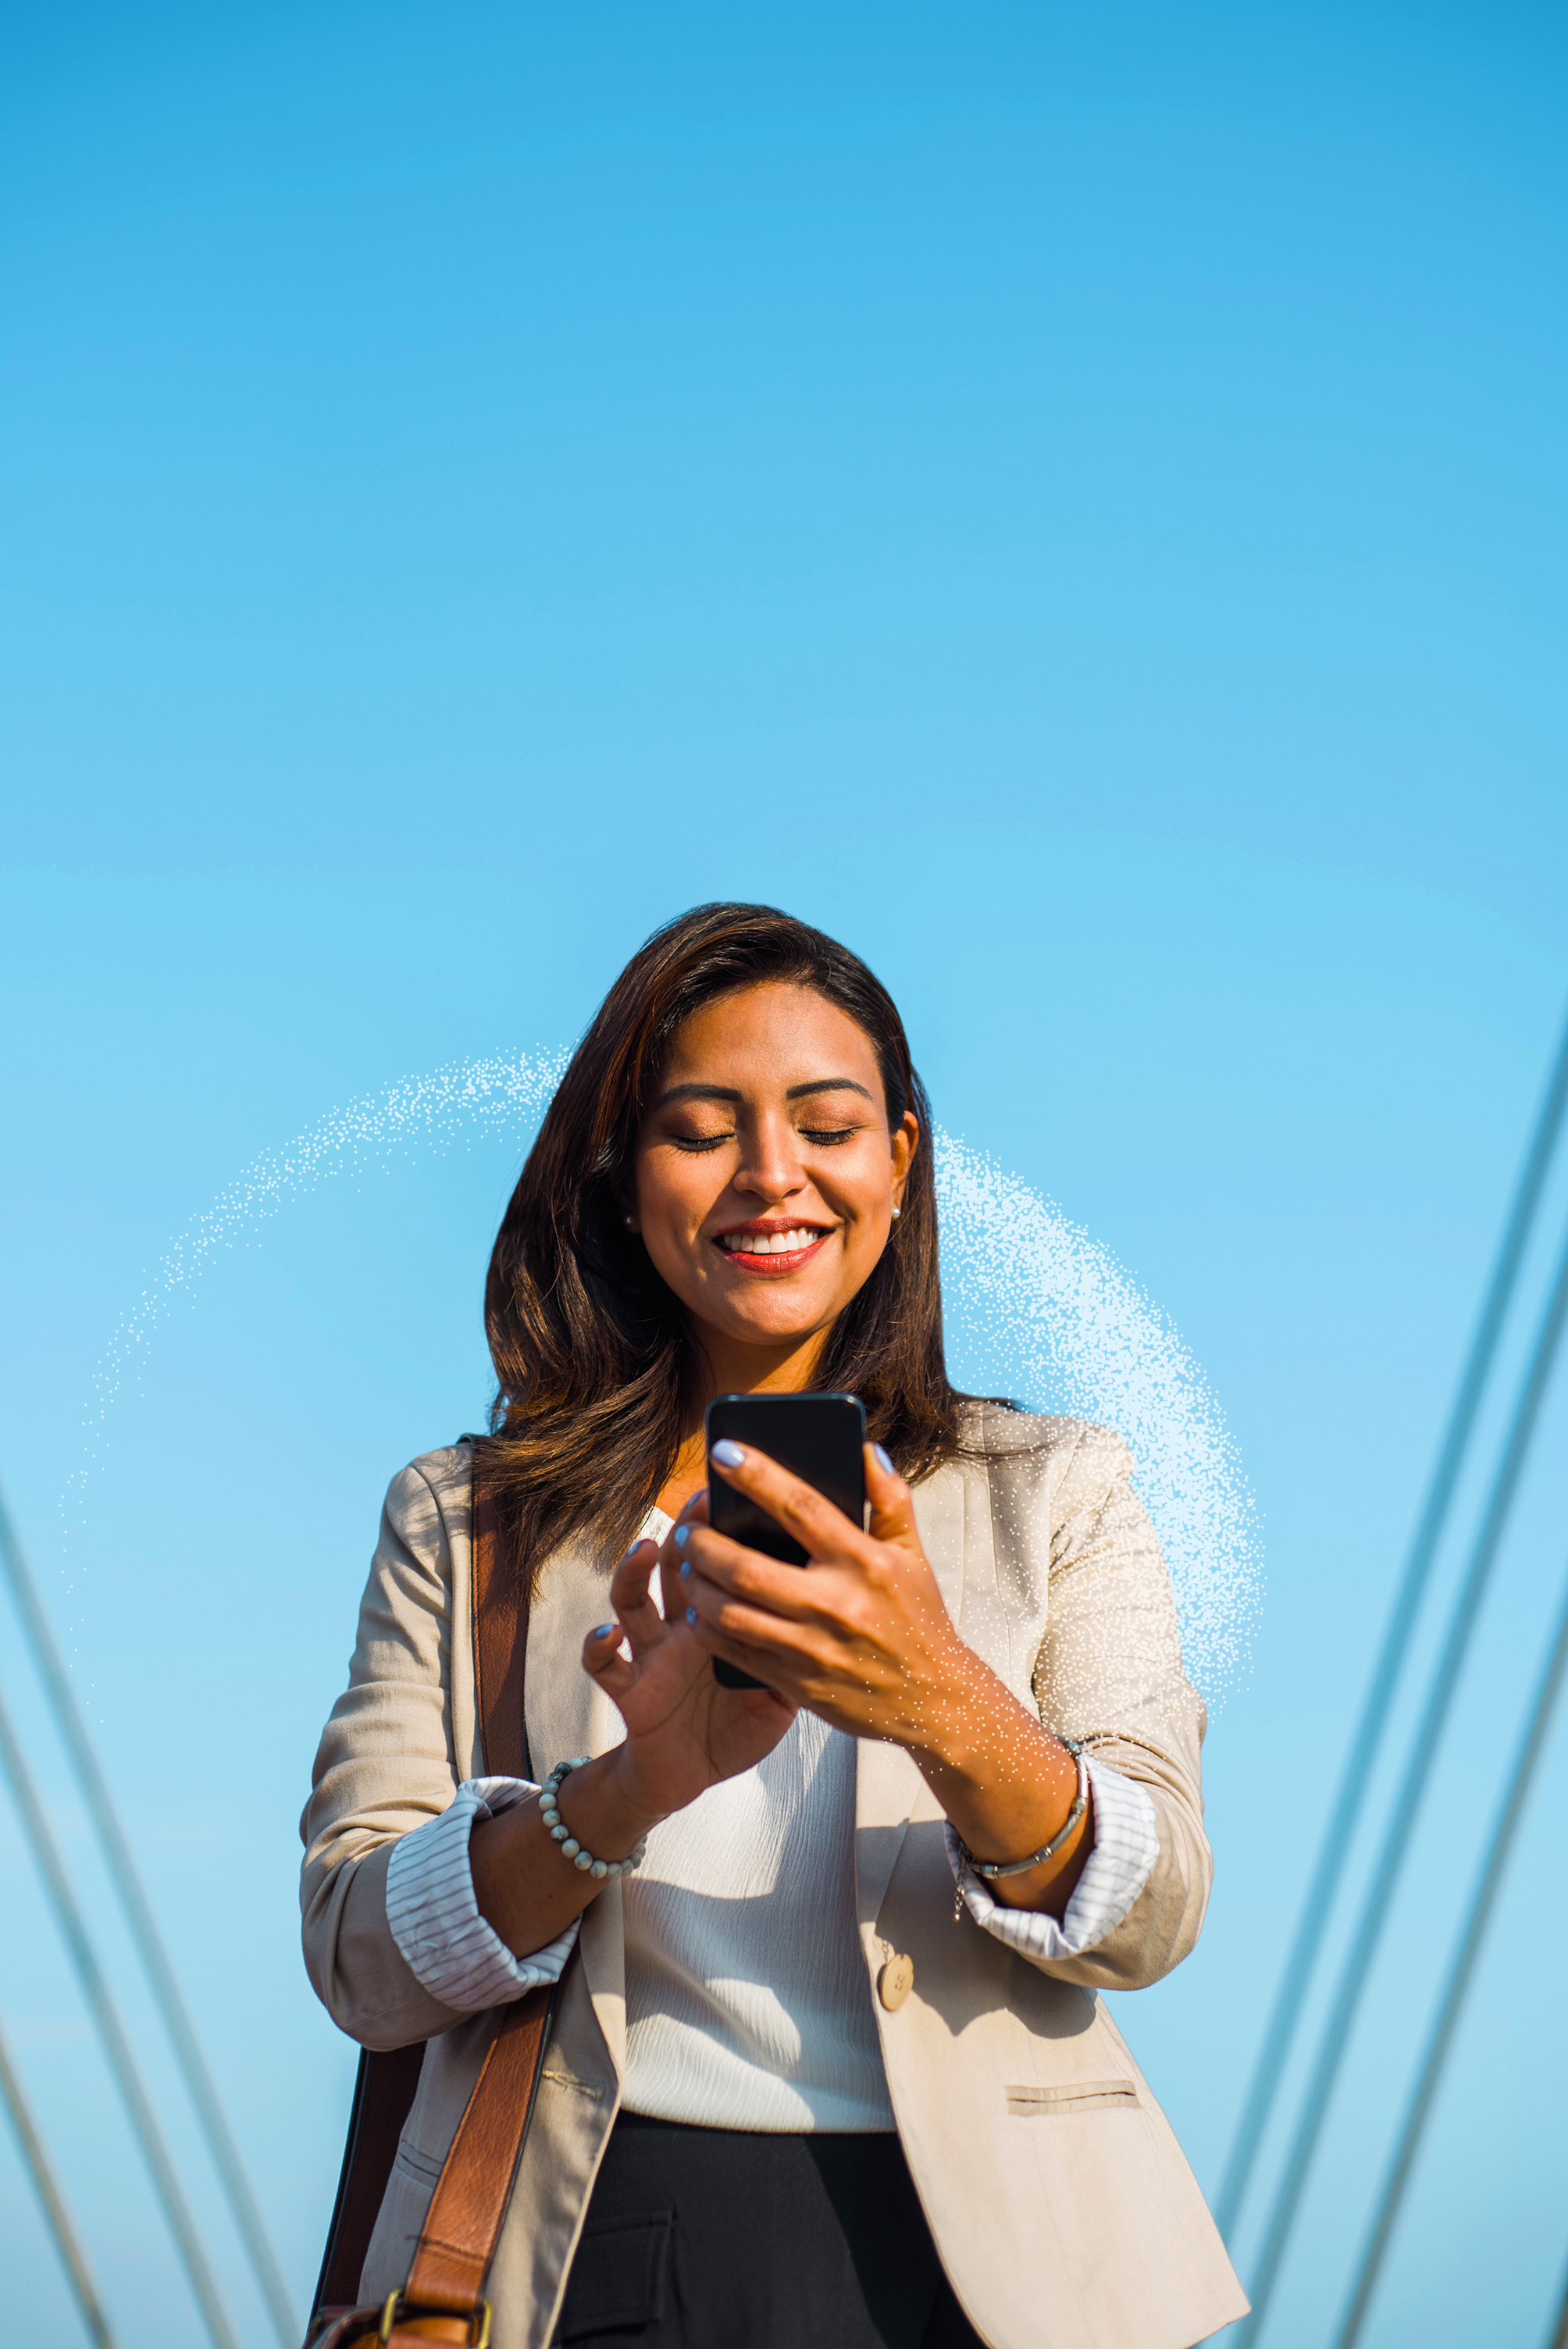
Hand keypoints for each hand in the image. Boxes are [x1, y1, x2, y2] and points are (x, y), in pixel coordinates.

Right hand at [578, 1516, 798, 1827]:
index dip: (730, 1531)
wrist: (690, 1771)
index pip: (724, 1563)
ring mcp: (653, 1653)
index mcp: (722, 1619)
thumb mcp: (782, 1691)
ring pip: (633, 1601)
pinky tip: (607, 1633)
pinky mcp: (630, 1688)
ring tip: (647, 1549)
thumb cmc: (737, 1724)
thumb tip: (843, 1616)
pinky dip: (599, 1647)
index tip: (748, 1496)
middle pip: (678, 1566)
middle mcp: (682, 1626)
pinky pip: (605, 1665)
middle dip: (687, 1532)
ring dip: (633, 1572)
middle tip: (700, 1502)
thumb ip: (802, 1653)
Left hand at [677, 1441, 1093, 1913]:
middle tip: (687, 1529)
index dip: (757, 1476)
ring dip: (697, 1587)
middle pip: (747, 1568)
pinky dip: (707, 1629)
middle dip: (704, 1545)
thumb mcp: (913, 1555)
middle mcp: (835, 1604)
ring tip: (687, 1567)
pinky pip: (736, 1652)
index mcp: (863, 1562)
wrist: (934, 1701)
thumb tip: (866, 1450)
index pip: (801, 1506)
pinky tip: (698, 1611)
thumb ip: (890, 1499)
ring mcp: (812, 1648)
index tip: (724, 1452)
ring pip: (730, 1613)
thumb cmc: (919, 1620)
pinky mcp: (797, 1683)